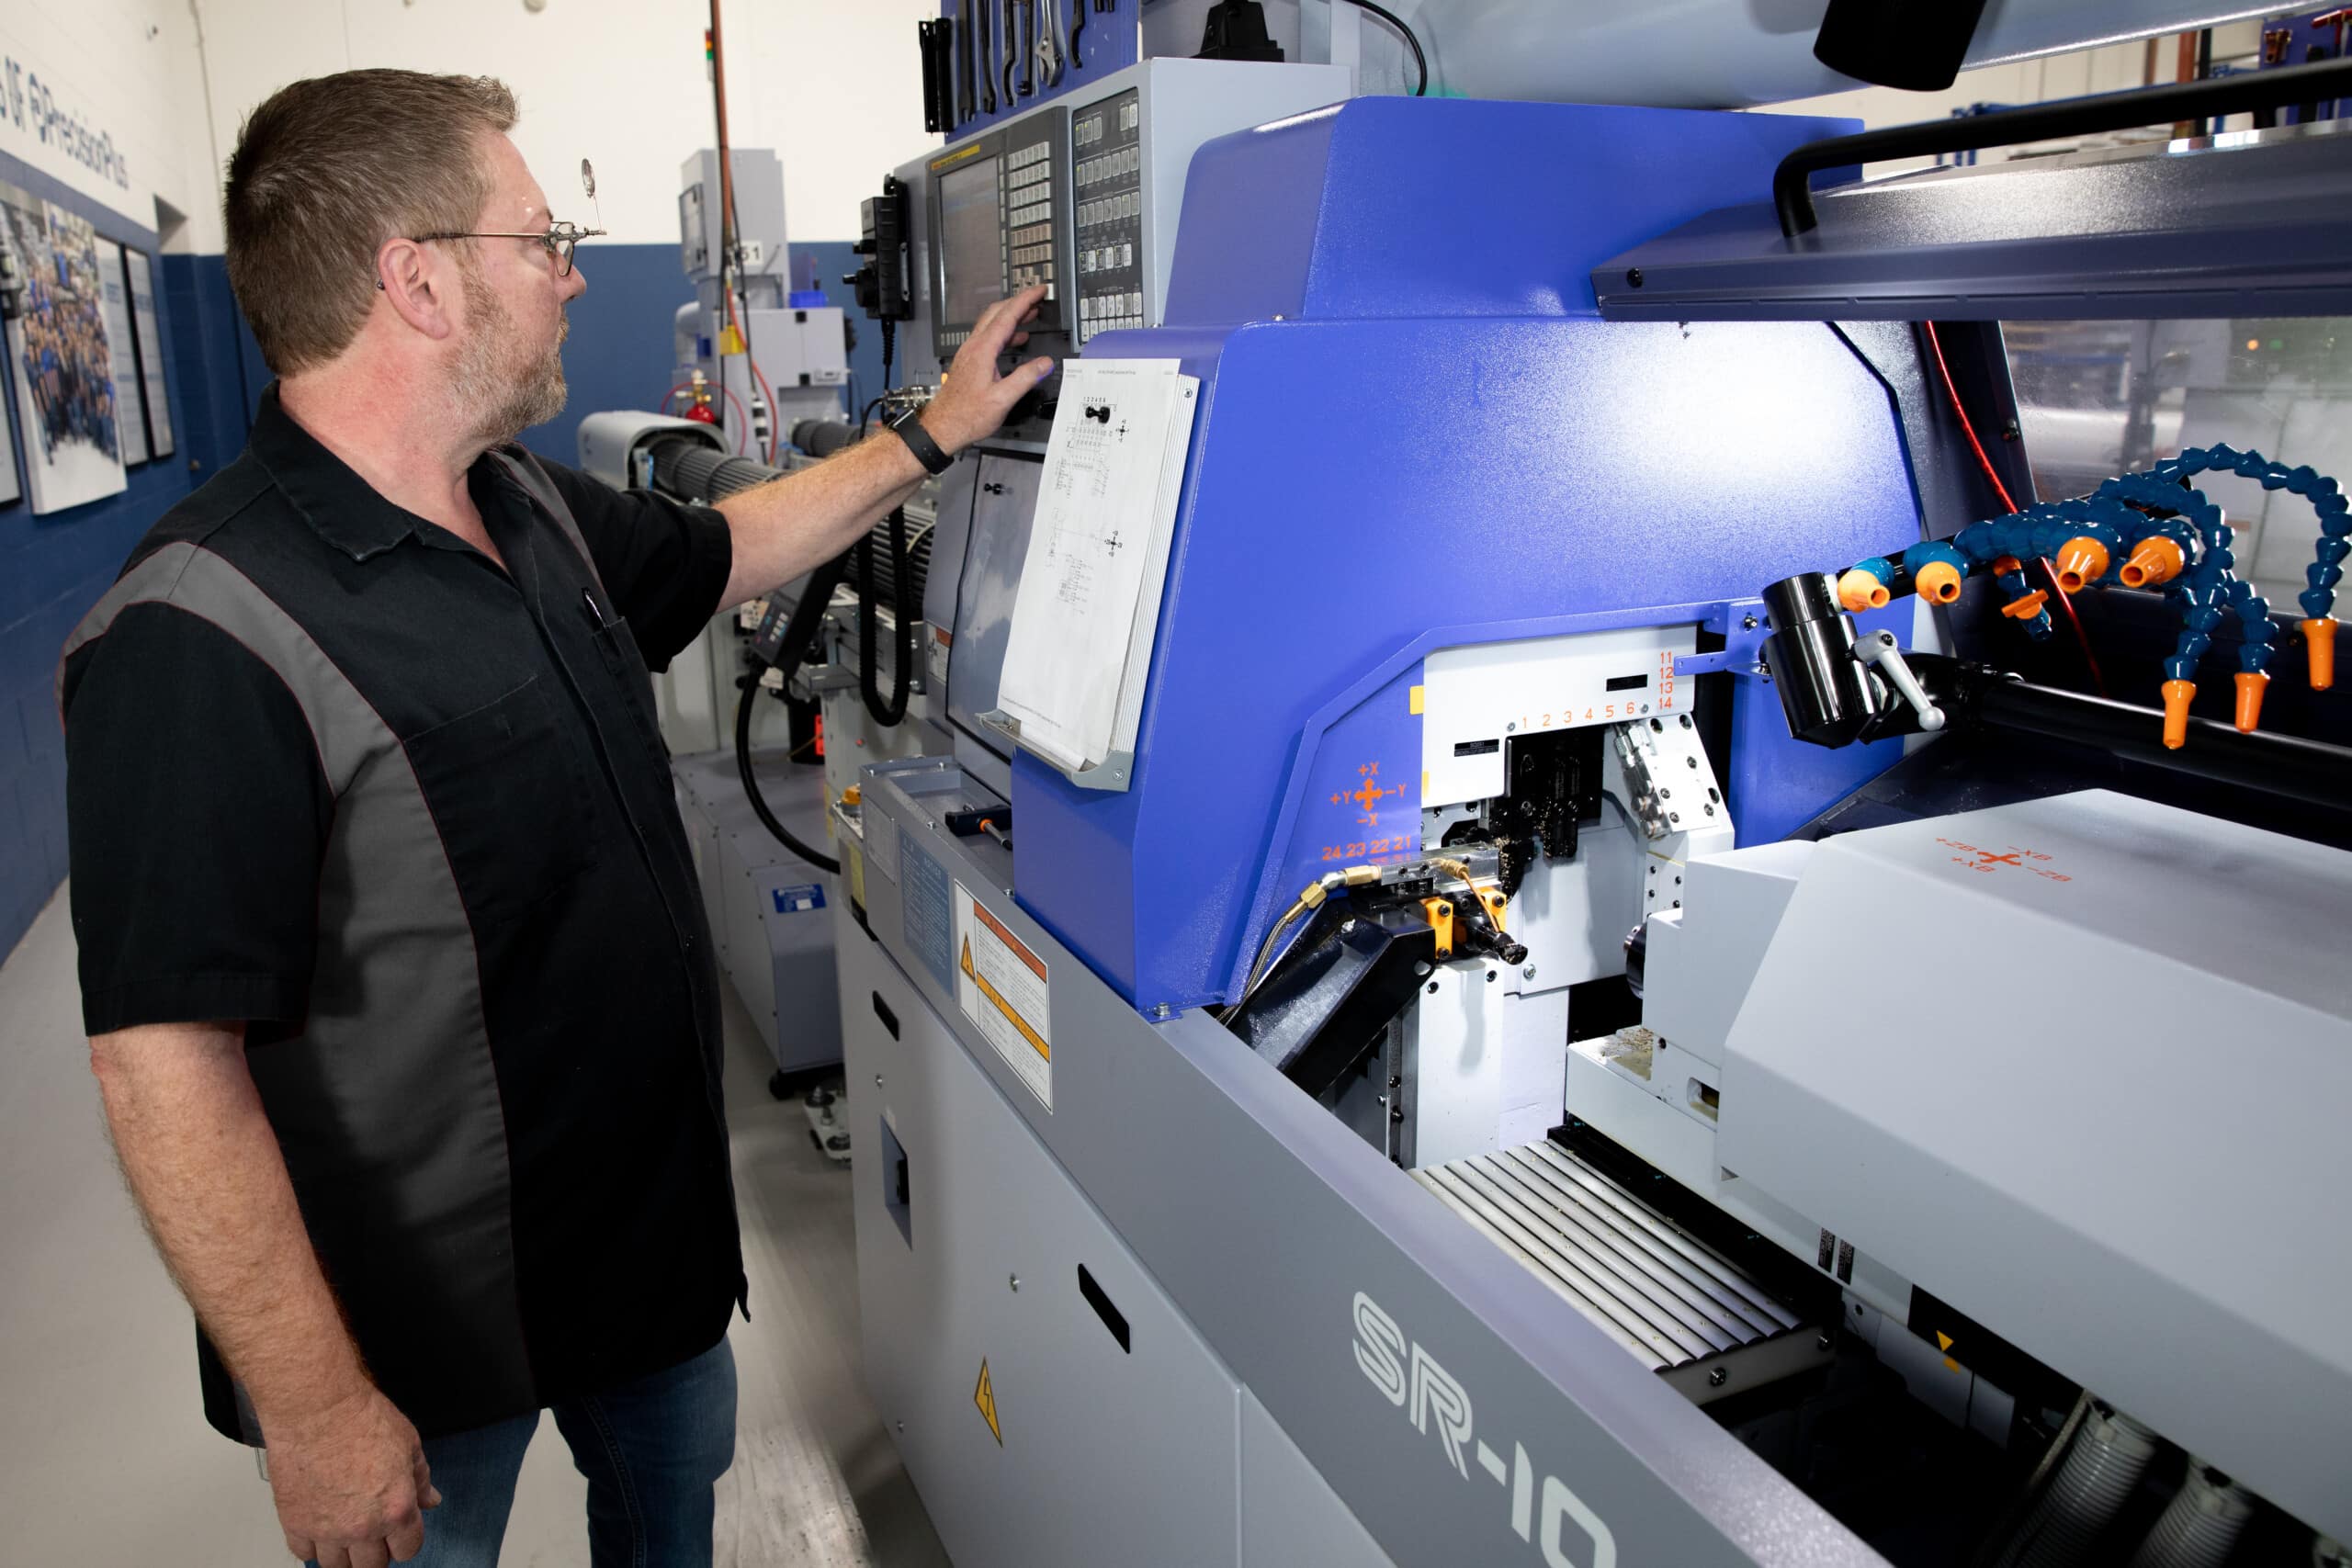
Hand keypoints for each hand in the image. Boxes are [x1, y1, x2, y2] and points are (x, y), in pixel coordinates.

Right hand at [265, 1385, 439, 1566]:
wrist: (316, 1408)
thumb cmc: (360, 1418)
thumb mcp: (409, 1444)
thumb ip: (421, 1480)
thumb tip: (430, 1500)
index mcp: (397, 1509)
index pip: (408, 1550)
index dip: (405, 1541)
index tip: (400, 1534)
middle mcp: (362, 1527)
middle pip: (371, 1567)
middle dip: (376, 1552)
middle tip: (372, 1534)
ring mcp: (326, 1530)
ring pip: (336, 1567)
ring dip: (343, 1554)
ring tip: (345, 1532)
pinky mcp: (295, 1523)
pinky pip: (304, 1553)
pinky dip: (312, 1545)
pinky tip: (319, 1526)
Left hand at [919, 285, 1055, 452]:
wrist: (943, 427)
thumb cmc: (966, 415)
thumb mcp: (1002, 399)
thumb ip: (1025, 378)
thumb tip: (1044, 364)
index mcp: (982, 350)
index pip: (1007, 316)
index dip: (1025, 300)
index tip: (1039, 291)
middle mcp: (974, 347)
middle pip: (997, 313)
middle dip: (1019, 302)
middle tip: (1037, 298)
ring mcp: (970, 353)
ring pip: (992, 324)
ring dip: (1012, 316)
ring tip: (1031, 315)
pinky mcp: (969, 361)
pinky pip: (989, 337)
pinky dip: (1005, 332)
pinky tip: (1016, 339)